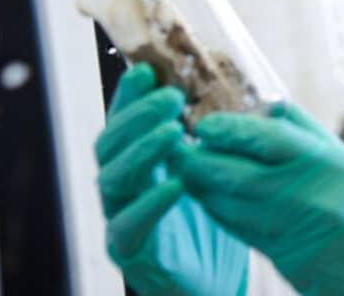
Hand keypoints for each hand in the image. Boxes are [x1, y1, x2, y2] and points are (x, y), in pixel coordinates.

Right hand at [95, 63, 248, 294]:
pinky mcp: (131, 253)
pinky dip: (150, 204)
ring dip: (142, 151)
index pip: (126, 123)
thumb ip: (214, 141)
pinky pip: (128, 226)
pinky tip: (175, 184)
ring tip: (173, 131)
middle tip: (171, 96)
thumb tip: (233, 92)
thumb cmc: (216, 225)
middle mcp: (124, 188)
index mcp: (142, 165)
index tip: (148, 69)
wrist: (215, 286)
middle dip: (137, 116)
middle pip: (110, 144)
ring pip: (113, 179)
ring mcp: (121, 220)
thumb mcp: (218, 174)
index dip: (131, 96)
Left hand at [173, 103, 343, 295]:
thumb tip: (269, 109)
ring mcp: (296, 233)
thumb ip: (310, 136)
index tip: (205, 123)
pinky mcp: (286, 261)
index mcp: (331, 167)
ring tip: (187, 168)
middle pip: (236, 176)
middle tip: (179, 145)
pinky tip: (210, 199)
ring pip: (230, 207)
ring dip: (201, 188)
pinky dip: (219, 212)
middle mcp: (310, 199)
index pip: (267, 140)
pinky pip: (240, 230)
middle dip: (200, 160)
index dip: (229, 131)